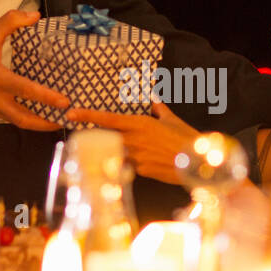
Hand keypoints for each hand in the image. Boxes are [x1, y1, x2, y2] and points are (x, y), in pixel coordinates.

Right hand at [0, 10, 68, 131]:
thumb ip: (12, 21)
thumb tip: (34, 16)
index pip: (26, 91)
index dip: (47, 98)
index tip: (64, 102)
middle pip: (24, 119)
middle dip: (46, 123)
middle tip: (65, 120)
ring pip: (16, 121)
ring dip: (35, 123)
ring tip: (53, 120)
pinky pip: (5, 118)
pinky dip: (20, 118)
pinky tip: (32, 113)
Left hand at [64, 99, 200, 183]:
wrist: (198, 161)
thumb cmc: (187, 138)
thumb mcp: (173, 121)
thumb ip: (160, 110)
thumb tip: (155, 100)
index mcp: (140, 124)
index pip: (108, 119)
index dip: (88, 116)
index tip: (72, 114)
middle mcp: (134, 139)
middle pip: (106, 138)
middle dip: (96, 138)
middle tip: (86, 138)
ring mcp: (136, 156)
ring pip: (115, 154)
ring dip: (113, 154)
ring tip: (117, 154)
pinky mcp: (141, 171)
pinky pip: (128, 167)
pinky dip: (130, 165)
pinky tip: (139, 165)